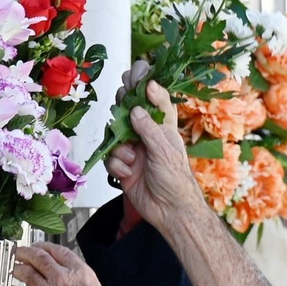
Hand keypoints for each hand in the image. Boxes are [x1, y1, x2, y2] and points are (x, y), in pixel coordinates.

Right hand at [106, 82, 202, 231]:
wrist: (169, 212)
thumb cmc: (176, 181)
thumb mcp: (165, 151)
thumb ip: (148, 129)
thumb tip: (135, 110)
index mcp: (163, 128)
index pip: (154, 99)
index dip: (146, 84)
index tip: (137, 73)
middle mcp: (147, 135)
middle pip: (128, 111)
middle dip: (123, 108)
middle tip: (121, 105)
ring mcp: (133, 150)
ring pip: (114, 136)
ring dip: (120, 148)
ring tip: (132, 159)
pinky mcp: (122, 166)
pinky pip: (110, 158)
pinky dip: (117, 166)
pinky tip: (129, 174)